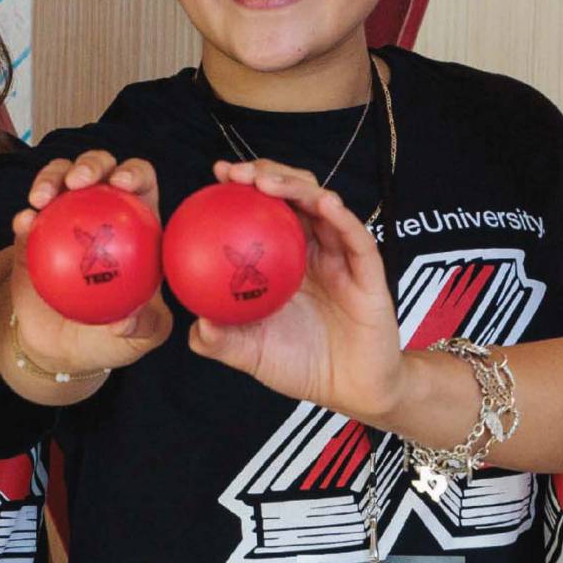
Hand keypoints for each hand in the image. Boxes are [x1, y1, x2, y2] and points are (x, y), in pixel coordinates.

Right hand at [3, 150, 172, 377]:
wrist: (58, 347)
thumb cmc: (108, 337)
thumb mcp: (138, 339)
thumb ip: (143, 327)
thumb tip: (125, 320)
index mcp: (137, 225)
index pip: (142, 184)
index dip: (134, 173)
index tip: (123, 184)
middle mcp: (101, 211)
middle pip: (100, 168)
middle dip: (91, 163)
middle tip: (78, 182)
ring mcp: (64, 216)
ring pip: (60, 178)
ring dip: (51, 177)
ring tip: (42, 198)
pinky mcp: (32, 231)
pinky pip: (28, 216)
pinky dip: (25, 215)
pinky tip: (25, 223)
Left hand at [183, 159, 406, 422]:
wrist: (350, 390)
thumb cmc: (300, 366)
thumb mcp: (250, 354)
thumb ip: (221, 342)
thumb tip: (195, 326)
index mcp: (285, 259)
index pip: (264, 210)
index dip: (243, 187)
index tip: (217, 174)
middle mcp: (313, 249)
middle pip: (293, 194)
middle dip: (266, 172)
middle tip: (237, 173)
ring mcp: (341, 255)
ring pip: (322, 204)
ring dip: (296, 185)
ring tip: (267, 182)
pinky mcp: (368, 269)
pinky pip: (356, 236)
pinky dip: (341, 215)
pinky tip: (324, 203)